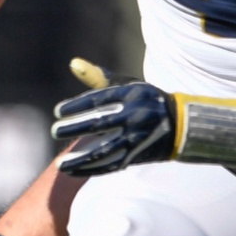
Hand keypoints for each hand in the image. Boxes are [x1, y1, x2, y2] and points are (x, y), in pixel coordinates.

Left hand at [50, 80, 175, 176]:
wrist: (180, 124)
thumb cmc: (145, 100)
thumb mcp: (127, 85)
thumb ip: (98, 77)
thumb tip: (72, 64)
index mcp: (130, 95)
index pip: (98, 100)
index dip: (76, 106)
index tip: (57, 112)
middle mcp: (134, 116)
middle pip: (100, 123)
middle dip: (75, 128)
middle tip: (54, 131)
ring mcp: (136, 138)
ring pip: (105, 150)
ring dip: (81, 159)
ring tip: (60, 164)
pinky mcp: (137, 156)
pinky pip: (111, 165)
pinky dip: (91, 170)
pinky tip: (72, 171)